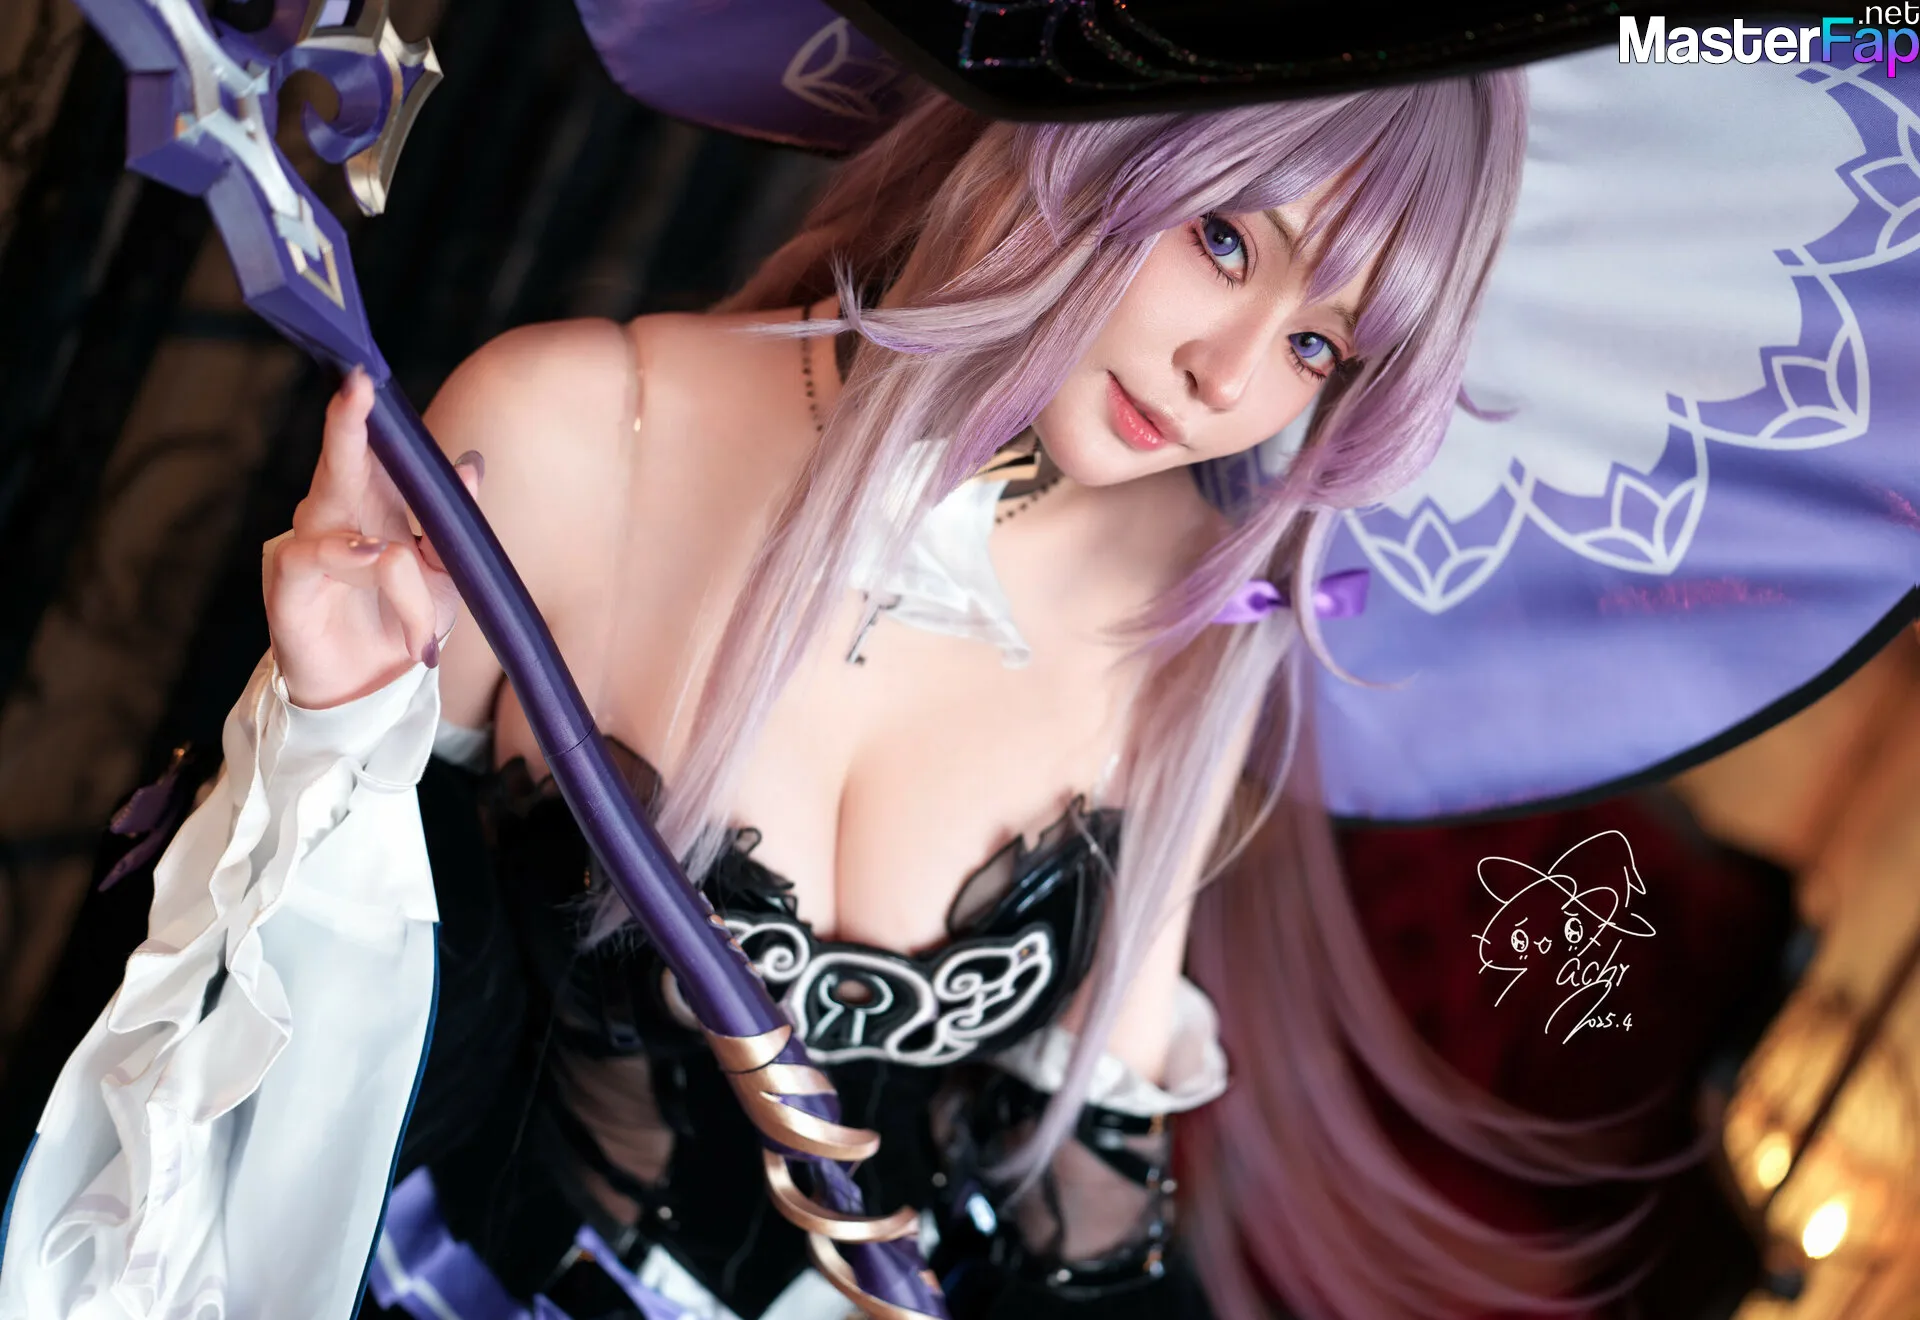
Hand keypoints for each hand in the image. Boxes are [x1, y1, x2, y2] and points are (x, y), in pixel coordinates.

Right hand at [265, 368, 483, 709]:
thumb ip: (452, 522)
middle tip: (357, 385)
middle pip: (339, 463)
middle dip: (347, 424)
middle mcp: (335, 516)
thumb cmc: (402, 620)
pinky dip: (353, 564)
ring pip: (342, 521)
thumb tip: (470, 465)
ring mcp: (307, 547)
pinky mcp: (288, 584)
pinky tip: (371, 564)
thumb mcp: (446, 574)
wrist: (372, 689)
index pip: (370, 451)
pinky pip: (317, 558)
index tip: (370, 375)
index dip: (369, 415)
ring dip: (391, 564)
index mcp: (373, 505)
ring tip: (414, 604)